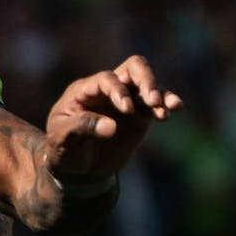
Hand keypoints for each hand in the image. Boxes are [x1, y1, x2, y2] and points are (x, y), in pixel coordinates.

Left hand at [42, 55, 182, 184]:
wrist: (77, 167)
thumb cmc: (63, 148)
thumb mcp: (62, 137)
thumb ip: (83, 127)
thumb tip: (111, 126)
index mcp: (85, 90)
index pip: (106, 79)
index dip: (118, 90)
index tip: (127, 109)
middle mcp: (107, 90)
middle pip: (132, 68)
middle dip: (146, 79)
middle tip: (153, 99)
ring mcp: (126, 101)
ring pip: (148, 84)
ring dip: (160, 92)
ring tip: (170, 107)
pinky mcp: (139, 116)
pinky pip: (156, 105)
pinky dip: (166, 105)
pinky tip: (172, 110)